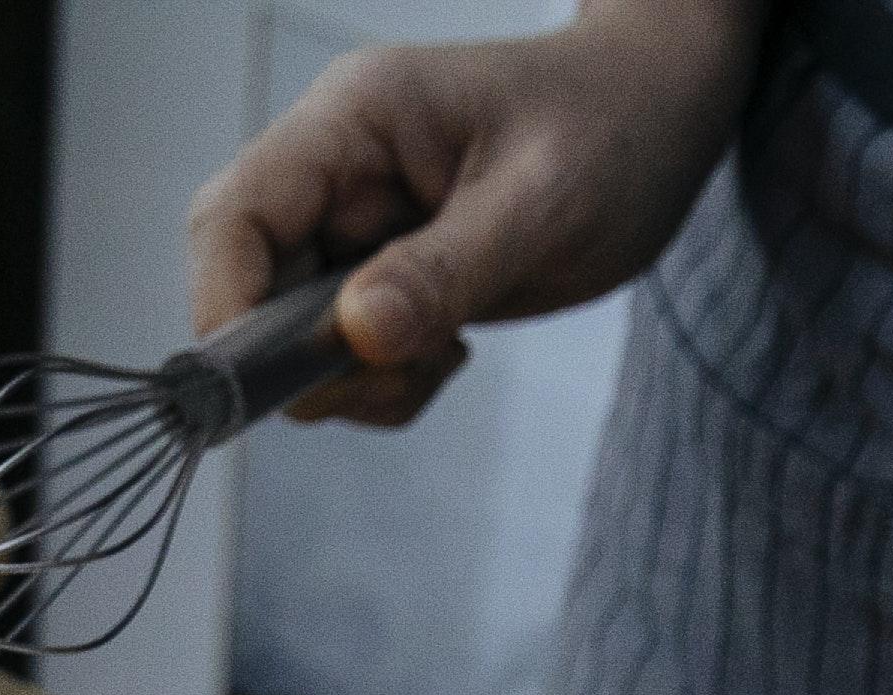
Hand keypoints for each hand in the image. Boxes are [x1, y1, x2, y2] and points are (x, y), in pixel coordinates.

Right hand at [183, 0, 760, 426]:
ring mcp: (354, 224)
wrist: (663, 114)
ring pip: (290, 335)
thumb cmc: (616, 126)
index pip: (233, 219)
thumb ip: (445, 270)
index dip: (228, 310)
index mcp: (354, 122)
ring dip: (355, 378)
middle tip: (403, 369)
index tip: (276, 383)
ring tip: (445, 351)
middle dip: (309, 357)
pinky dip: (386, 379)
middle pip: (248, 285)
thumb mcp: (543, 205)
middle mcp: (335, 170)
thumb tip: (355, 333)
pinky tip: (449, 346)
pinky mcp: (380, 272)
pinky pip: (343, 353)